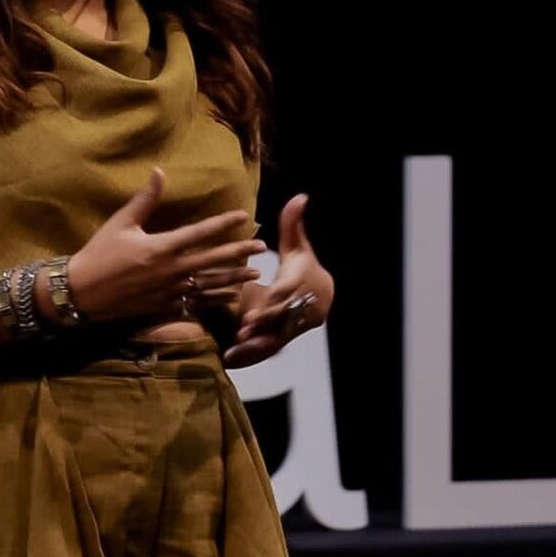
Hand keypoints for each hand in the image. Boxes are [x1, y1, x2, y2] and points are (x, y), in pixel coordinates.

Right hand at [66, 167, 265, 322]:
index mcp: (162, 247)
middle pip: (214, 260)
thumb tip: (160, 171)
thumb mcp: (121, 223)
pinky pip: (196, 302)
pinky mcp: (165, 306)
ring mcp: (170, 291)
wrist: (81, 293)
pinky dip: (214, 299)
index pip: (201, 232)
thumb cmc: (99, 254)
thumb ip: (145, 199)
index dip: (224, 223)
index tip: (243, 215)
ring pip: (210, 284)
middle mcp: (172, 270)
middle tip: (261, 247)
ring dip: (234, 278)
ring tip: (254, 274)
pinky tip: (229, 297)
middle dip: (239, 252)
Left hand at [222, 193, 333, 368]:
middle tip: (243, 329)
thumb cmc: (303, 264)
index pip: (288, 292)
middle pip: (281, 317)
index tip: (261, 303)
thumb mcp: (297, 244)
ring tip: (235, 350)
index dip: (275, 300)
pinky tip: (231, 360)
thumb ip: (293, 223)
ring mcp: (294, 325)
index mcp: (300, 283)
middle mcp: (300, 307)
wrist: (323, 294)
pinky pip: (271, 347)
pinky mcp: (287, 337)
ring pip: (276, 336)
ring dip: (257, 344)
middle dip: (264, 324)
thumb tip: (301, 195)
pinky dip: (254, 354)